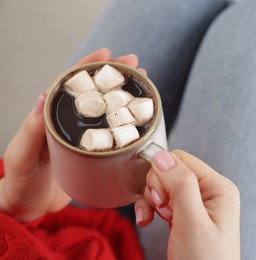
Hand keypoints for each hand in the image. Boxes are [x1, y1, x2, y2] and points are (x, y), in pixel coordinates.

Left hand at [0, 49, 144, 221]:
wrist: (29, 205)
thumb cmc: (21, 181)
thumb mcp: (22, 155)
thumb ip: (31, 130)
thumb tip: (42, 97)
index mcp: (48, 116)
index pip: (69, 84)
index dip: (87, 66)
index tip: (106, 54)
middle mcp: (66, 122)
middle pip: (92, 91)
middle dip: (113, 75)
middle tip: (134, 65)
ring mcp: (80, 135)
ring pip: (103, 109)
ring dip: (121, 95)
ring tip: (140, 85)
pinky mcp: (90, 151)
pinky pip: (109, 131)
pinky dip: (123, 122)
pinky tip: (136, 118)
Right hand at [135, 150, 239, 259]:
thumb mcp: (192, 223)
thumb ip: (180, 186)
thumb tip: (161, 155)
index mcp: (218, 187)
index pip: (181, 160)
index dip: (163, 175)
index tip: (160, 198)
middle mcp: (209, 191)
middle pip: (170, 171)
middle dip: (157, 189)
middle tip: (161, 210)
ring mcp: (197, 203)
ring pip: (163, 185)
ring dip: (152, 200)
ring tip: (154, 218)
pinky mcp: (185, 214)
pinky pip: (162, 200)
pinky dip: (151, 208)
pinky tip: (149, 220)